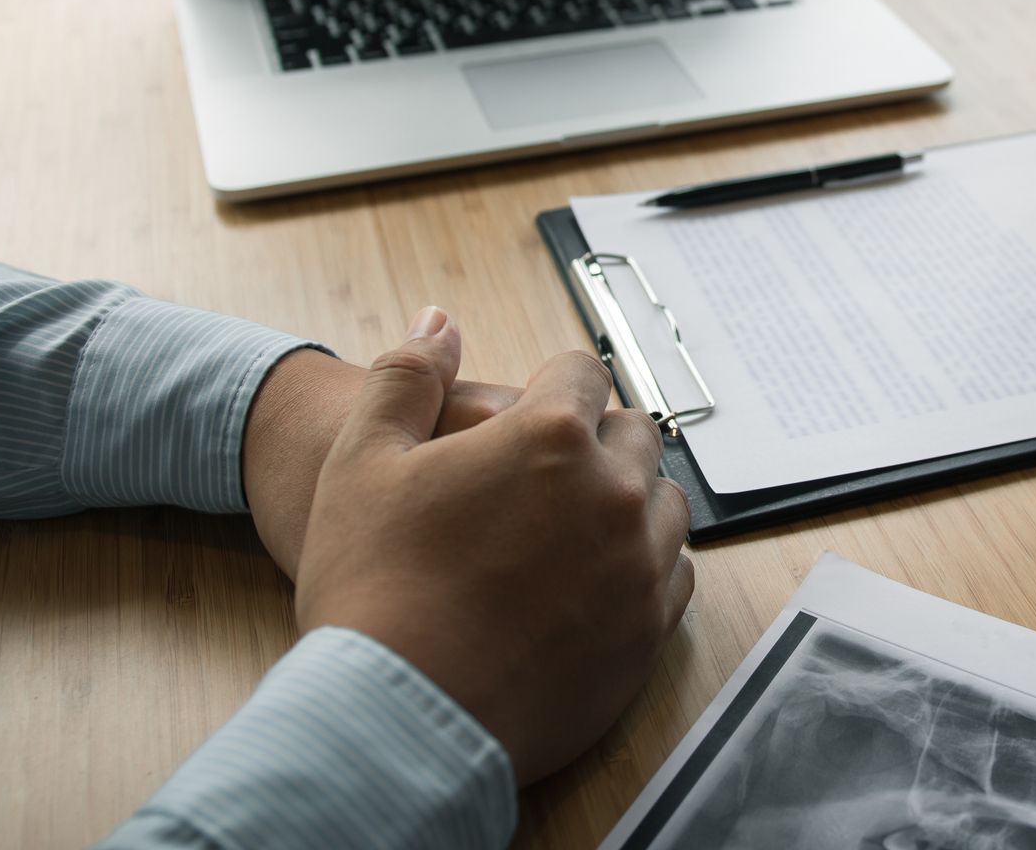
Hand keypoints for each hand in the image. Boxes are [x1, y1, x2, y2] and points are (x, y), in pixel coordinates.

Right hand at [294, 309, 693, 783]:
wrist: (395, 717)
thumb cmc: (370, 585)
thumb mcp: (362, 460)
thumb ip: (406, 375)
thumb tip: (440, 320)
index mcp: (551, 433)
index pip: (582, 374)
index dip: (552, 389)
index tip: (530, 417)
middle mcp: (613, 489)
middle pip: (632, 435)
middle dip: (595, 442)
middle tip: (544, 477)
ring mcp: (639, 563)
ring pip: (662, 502)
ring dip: (627, 501)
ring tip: (570, 529)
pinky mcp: (649, 630)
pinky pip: (673, 574)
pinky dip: (643, 567)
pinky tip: (593, 581)